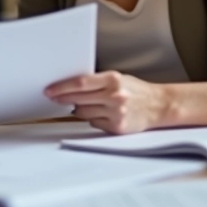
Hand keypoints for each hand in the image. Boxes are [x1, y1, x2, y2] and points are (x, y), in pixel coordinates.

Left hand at [44, 71, 170, 133]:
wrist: (158, 105)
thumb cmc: (135, 90)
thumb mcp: (117, 79)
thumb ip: (96, 82)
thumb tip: (68, 86)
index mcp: (113, 79)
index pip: (80, 83)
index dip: (61, 87)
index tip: (49, 90)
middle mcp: (114, 96)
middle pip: (78, 99)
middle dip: (63, 98)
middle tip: (53, 97)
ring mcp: (116, 113)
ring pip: (83, 113)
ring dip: (79, 109)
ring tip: (89, 104)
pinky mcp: (116, 127)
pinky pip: (93, 123)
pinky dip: (93, 118)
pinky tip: (102, 113)